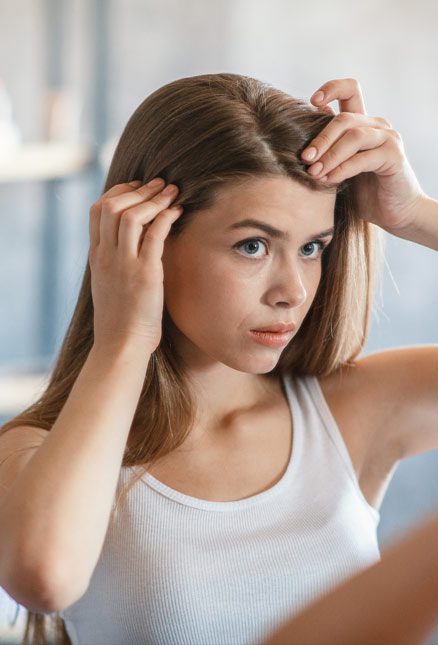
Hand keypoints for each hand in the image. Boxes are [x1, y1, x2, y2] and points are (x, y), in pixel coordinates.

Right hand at [88, 178, 182, 353]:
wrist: (121, 345)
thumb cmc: (120, 320)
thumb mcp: (108, 285)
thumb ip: (114, 262)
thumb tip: (129, 247)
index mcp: (96, 256)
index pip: (98, 210)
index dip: (118, 192)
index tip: (137, 188)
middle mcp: (106, 256)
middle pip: (113, 206)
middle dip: (138, 189)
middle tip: (159, 183)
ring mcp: (124, 264)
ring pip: (131, 215)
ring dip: (154, 199)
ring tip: (172, 192)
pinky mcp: (145, 274)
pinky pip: (154, 235)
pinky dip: (167, 217)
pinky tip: (178, 211)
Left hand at [301, 78, 426, 231]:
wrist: (394, 212)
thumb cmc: (364, 191)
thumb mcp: (339, 168)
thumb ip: (327, 151)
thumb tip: (299, 140)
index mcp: (363, 123)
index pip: (350, 90)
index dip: (332, 89)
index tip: (312, 101)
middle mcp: (377, 126)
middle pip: (344, 119)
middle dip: (320, 139)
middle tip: (305, 159)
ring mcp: (388, 139)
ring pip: (353, 136)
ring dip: (329, 155)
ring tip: (314, 173)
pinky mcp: (394, 156)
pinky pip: (363, 158)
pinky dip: (342, 169)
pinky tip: (329, 180)